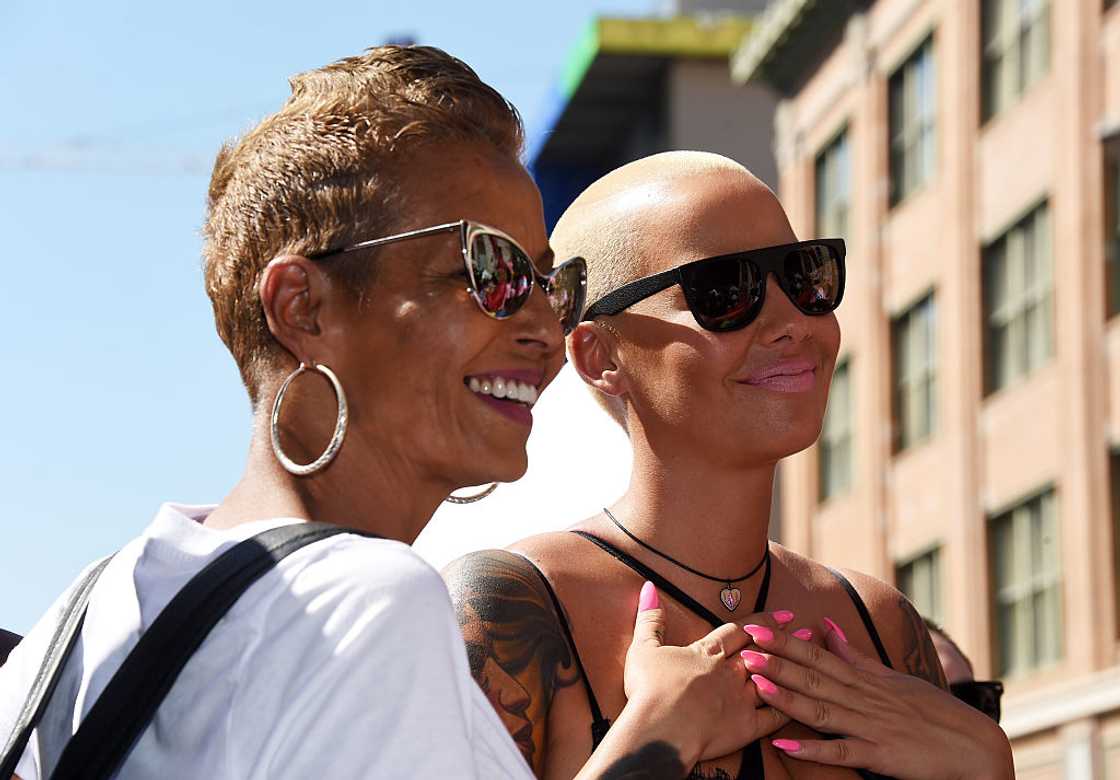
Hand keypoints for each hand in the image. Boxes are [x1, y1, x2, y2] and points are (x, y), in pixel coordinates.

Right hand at [621, 582, 791, 765]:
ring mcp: (741, 699)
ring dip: (793, 668)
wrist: (660, 729)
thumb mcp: (644, 648)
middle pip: (762, 650)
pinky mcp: (746, 728)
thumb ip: (650, 619)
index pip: (739, 631)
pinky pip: (774, 716)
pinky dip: (789, 707)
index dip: (762, 622)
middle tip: (805, 629)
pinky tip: (803, 701)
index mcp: (707, 653)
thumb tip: (649, 586)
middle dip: (784, 639)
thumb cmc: (648, 689)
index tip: (782, 614)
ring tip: (814, 658)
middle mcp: (729, 672)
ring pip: (774, 678)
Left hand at [742, 620, 1013, 779]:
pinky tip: (784, 742)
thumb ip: (856, 655)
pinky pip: (841, 751)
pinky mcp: (879, 755)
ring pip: (821, 709)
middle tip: (745, 649)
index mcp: (865, 679)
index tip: (758, 628)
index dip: (786, 642)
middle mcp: (864, 698)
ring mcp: (870, 726)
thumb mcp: (893, 678)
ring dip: (787, 697)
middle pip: (814, 677)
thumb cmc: (931, 711)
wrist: (973, 746)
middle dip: (777, 662)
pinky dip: (812, 748)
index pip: (819, 655)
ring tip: (756, 685)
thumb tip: (826, 625)